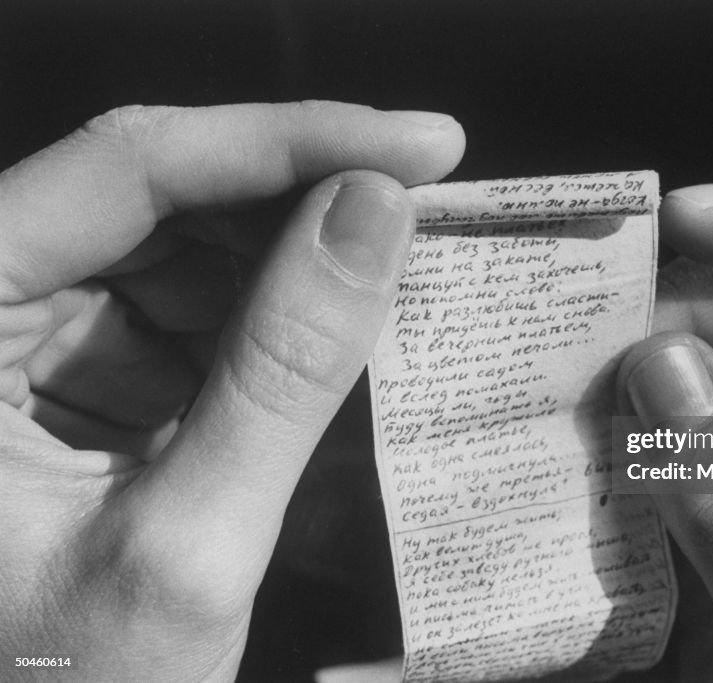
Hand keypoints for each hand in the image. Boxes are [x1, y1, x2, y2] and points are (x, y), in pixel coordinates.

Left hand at [0, 102, 463, 680]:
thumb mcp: (185, 545)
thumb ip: (283, 372)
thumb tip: (378, 213)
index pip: (128, 170)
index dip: (291, 140)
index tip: (423, 144)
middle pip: (152, 195)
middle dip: (299, 194)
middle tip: (424, 197)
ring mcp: (19, 342)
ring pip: (173, 247)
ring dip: (289, 254)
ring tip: (391, 269)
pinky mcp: (67, 380)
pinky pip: (177, 311)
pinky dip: (264, 315)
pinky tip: (331, 325)